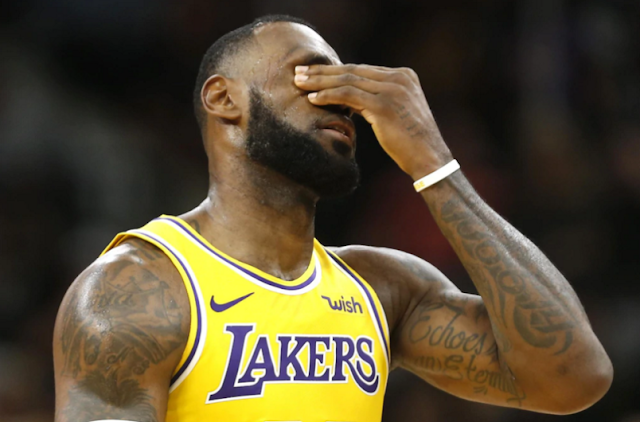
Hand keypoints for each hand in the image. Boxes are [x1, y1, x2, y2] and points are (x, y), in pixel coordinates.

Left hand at [294, 64, 452, 177]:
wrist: (429, 158)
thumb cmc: (410, 143)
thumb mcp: (396, 113)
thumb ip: (378, 99)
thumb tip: (350, 97)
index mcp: (403, 75)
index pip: (361, 70)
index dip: (335, 71)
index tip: (313, 73)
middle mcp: (399, 77)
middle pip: (352, 71)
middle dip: (322, 72)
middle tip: (298, 73)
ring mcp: (392, 89)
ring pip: (347, 81)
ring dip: (319, 82)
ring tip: (298, 83)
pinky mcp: (383, 105)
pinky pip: (348, 96)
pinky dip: (328, 96)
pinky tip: (312, 99)